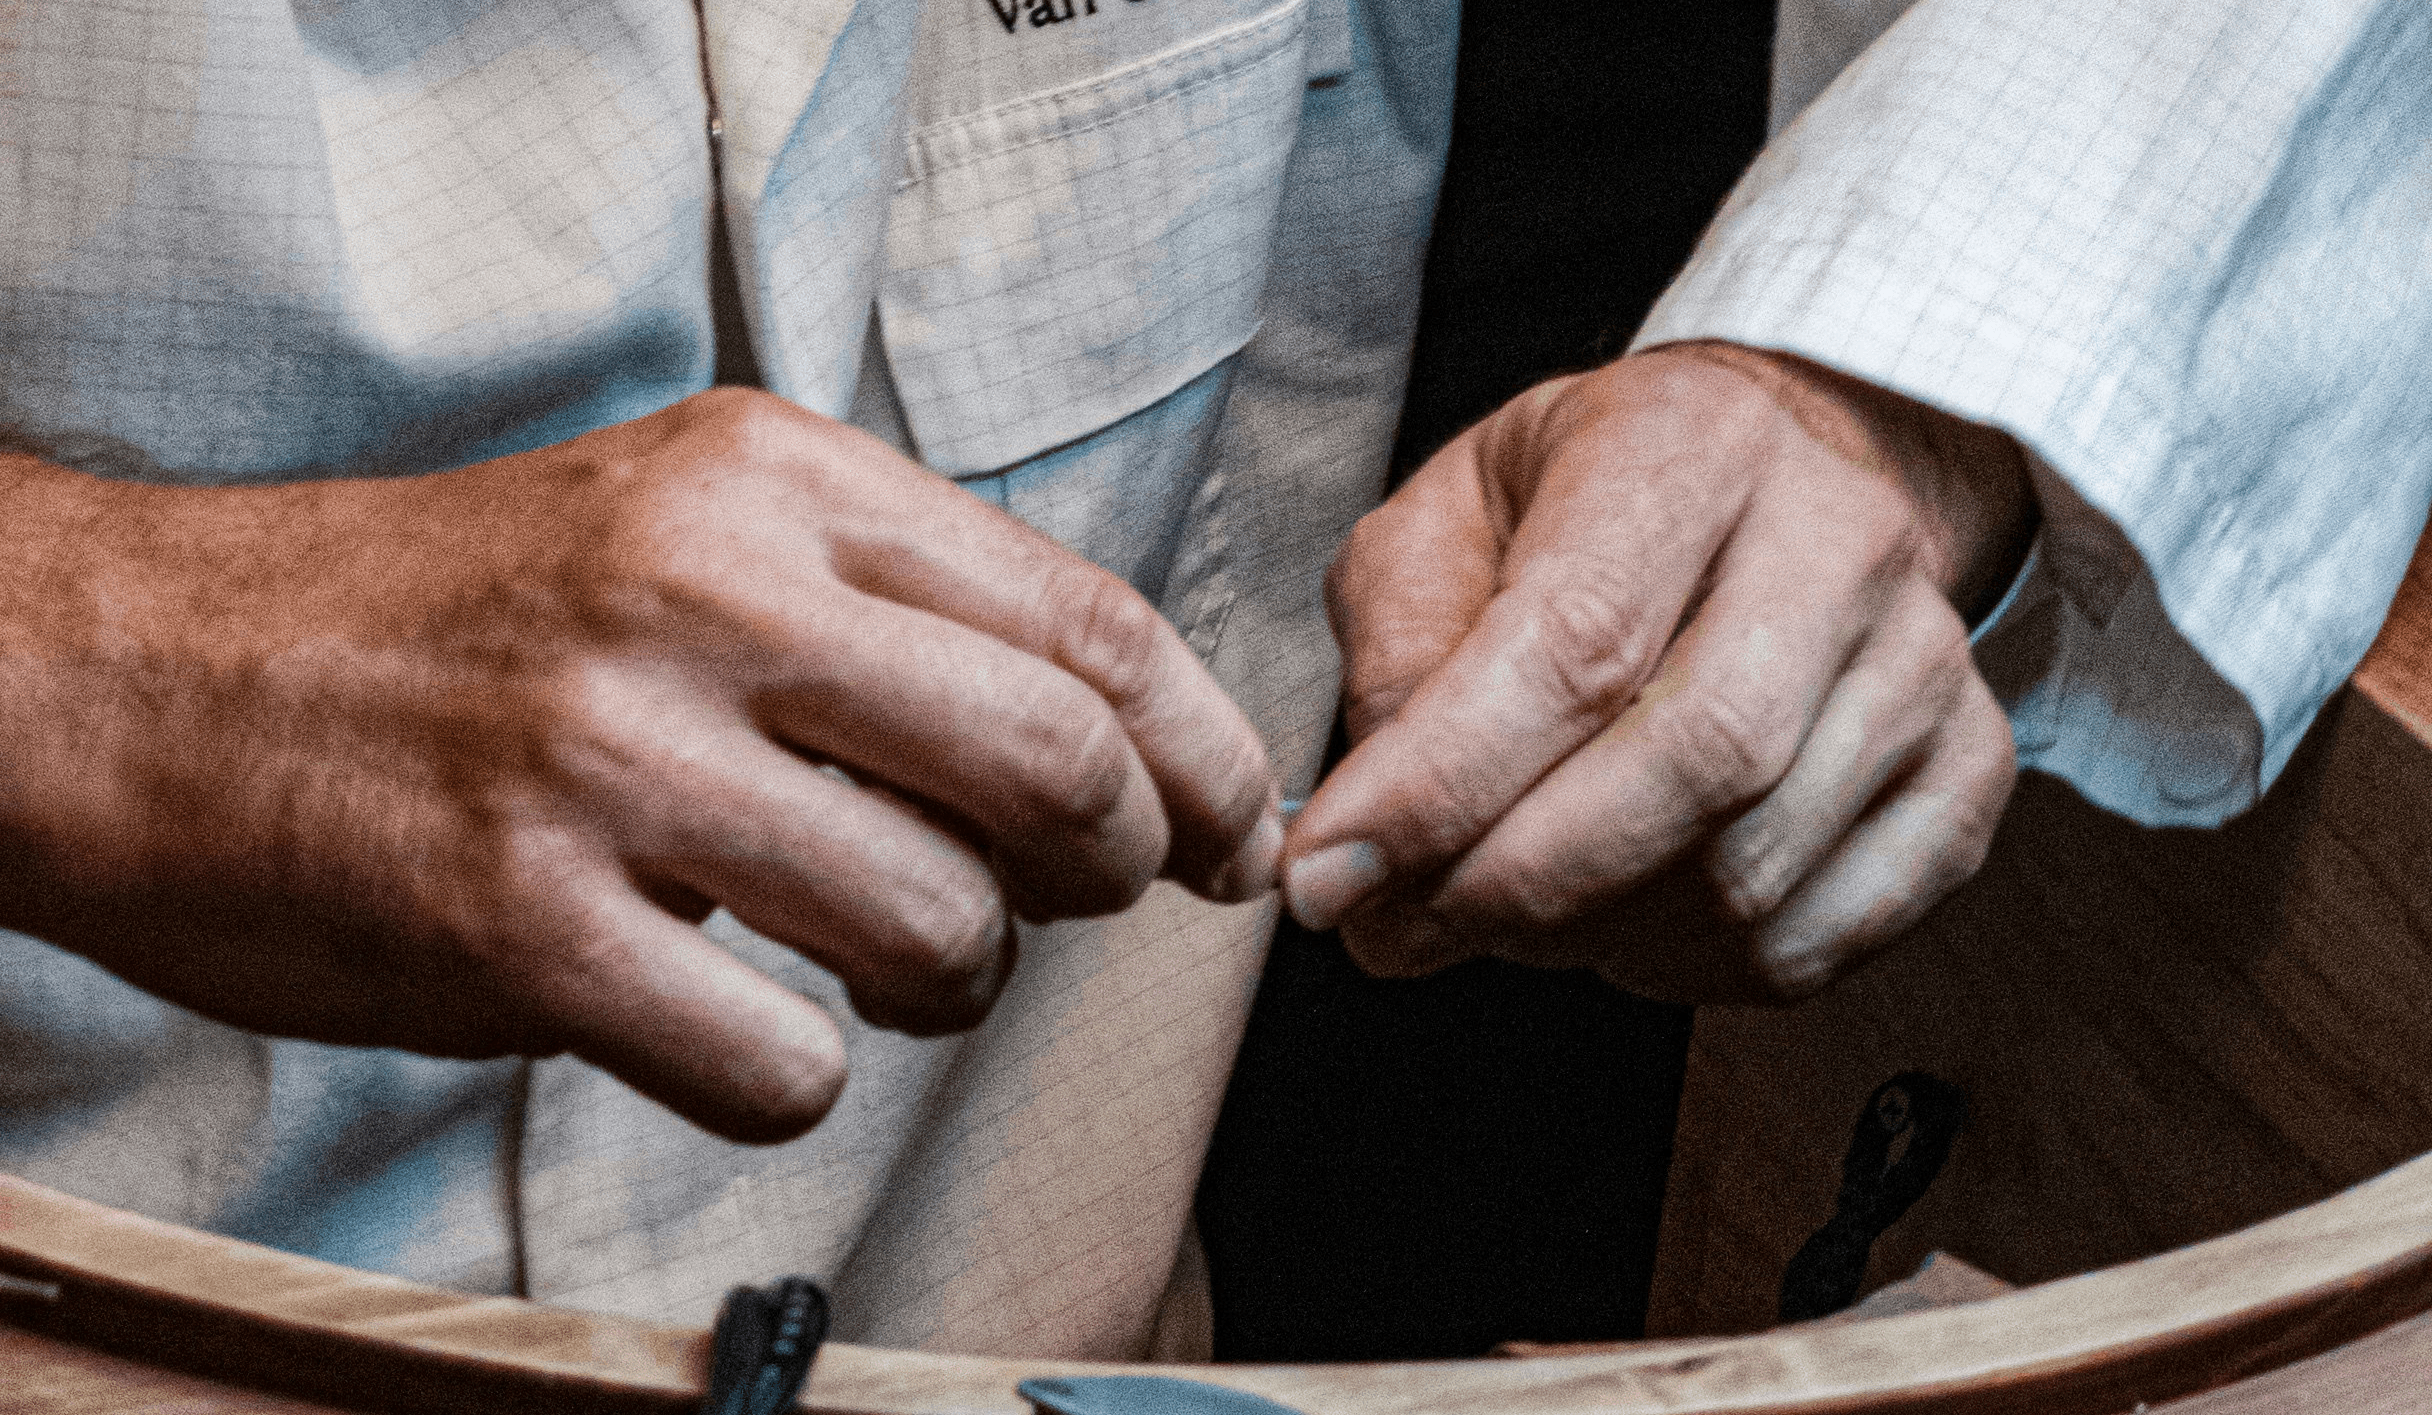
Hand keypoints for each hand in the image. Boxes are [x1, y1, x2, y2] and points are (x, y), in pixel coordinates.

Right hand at [0, 389, 1280, 1140]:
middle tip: (1076, 905)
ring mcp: (610, 758)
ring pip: (940, 929)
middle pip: (1057, 766)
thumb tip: (1121, 753)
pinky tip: (738, 1027)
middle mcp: (705, 593)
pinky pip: (779, 1066)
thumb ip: (895, 609)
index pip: (1090, 622)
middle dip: (1115, 871)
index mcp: (774, 479)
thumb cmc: (454, 621)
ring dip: (957, 989)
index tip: (1228, 834)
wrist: (156, 674)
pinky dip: (798, 1080)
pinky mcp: (519, 923)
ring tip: (886, 971)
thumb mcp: (686, 522)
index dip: (1205, 754)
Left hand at [1285, 343, 2031, 1001]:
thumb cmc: (1590, 504)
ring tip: (1498, 910)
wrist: (1770, 478)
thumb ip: (1395, 645)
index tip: (1329, 877)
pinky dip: (1690, 971)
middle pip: (1693, 766)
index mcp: (1693, 443)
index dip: (1441, 786)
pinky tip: (1619, 924)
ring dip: (1589, 935)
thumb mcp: (1447, 516)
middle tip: (1398, 929)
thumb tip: (1377, 821)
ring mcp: (1925, 662)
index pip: (1576, 642)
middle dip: (1514, 883)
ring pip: (1752, 873)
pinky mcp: (1968, 772)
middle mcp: (1841, 539)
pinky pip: (1819, 937)